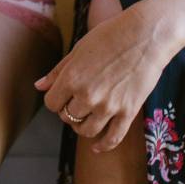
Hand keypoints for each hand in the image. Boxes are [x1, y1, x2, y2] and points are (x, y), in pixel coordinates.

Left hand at [34, 3, 178, 151]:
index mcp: (71, 78)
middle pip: (68, 117)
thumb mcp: (78, 49)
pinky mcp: (127, 112)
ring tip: (87, 117)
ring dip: (83, 127)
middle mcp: (87, 95)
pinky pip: (112, 138)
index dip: (55, 101)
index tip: (63, 96)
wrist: (145, 35)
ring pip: (86, 131)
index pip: (52, 104)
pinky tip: (97, 148)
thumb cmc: (109, 36)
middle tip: (78, 102)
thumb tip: (39, 87)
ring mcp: (108, 106)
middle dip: (70, 111)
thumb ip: (58, 71)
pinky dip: (103, 146)